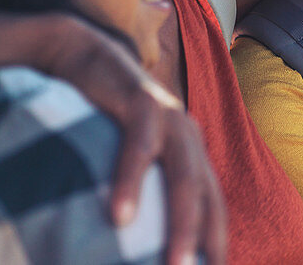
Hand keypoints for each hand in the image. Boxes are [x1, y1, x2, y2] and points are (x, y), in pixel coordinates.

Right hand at [39, 15, 226, 264]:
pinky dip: (131, 182)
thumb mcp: (129, 156)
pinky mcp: (142, 101)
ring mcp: (170, 118)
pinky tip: (120, 215)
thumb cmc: (106, 118)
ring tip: (173, 264)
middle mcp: (188, 137)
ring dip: (179, 223)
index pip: (214, 205)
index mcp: (190, 153)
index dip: (217, 239)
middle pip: (206, 196)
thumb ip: (144, 190)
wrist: (84, 58)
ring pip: (183, 176)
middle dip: (205, 240)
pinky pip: (140, 146)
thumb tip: (134, 237)